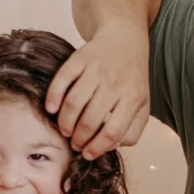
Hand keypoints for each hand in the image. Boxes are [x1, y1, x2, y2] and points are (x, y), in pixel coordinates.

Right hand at [46, 23, 150, 159]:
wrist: (124, 39)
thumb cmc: (132, 77)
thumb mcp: (142, 104)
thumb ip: (133, 129)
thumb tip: (112, 146)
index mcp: (132, 97)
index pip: (112, 132)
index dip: (97, 148)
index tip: (87, 154)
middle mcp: (114, 83)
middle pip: (90, 121)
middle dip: (79, 139)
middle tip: (74, 144)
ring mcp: (95, 70)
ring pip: (74, 103)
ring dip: (65, 123)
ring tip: (65, 130)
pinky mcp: (79, 58)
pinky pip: (62, 80)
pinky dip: (53, 97)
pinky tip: (51, 109)